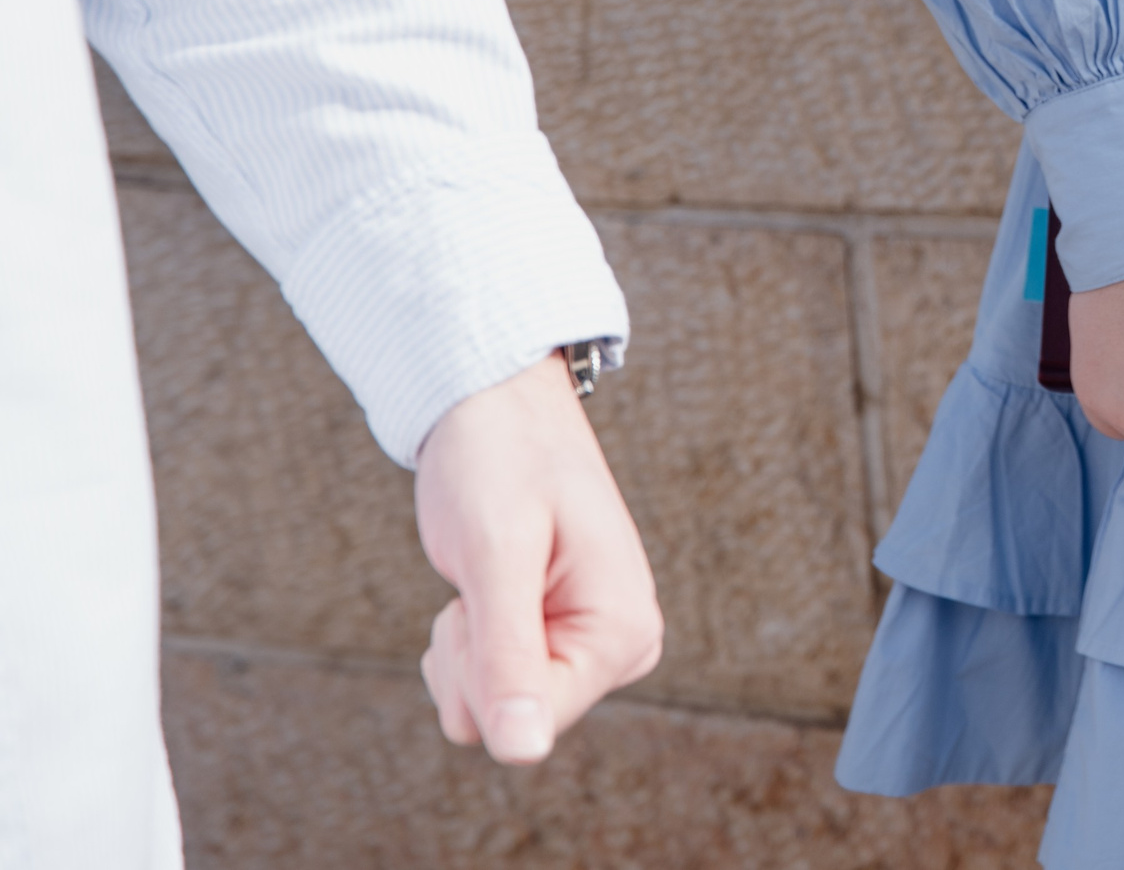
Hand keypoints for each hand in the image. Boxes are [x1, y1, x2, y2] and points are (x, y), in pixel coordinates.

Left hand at [414, 354, 663, 763]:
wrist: (496, 407)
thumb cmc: (500, 460)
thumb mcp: (497, 554)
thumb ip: (509, 655)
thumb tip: (523, 753)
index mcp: (627, 631)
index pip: (535, 720)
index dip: (480, 671)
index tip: (478, 598)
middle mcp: (622, 648)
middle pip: (510, 723)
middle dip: (468, 660)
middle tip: (482, 579)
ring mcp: (591, 647)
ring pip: (488, 713)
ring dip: (460, 651)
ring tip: (486, 575)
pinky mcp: (559, 643)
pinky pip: (485, 691)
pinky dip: (462, 646)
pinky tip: (486, 586)